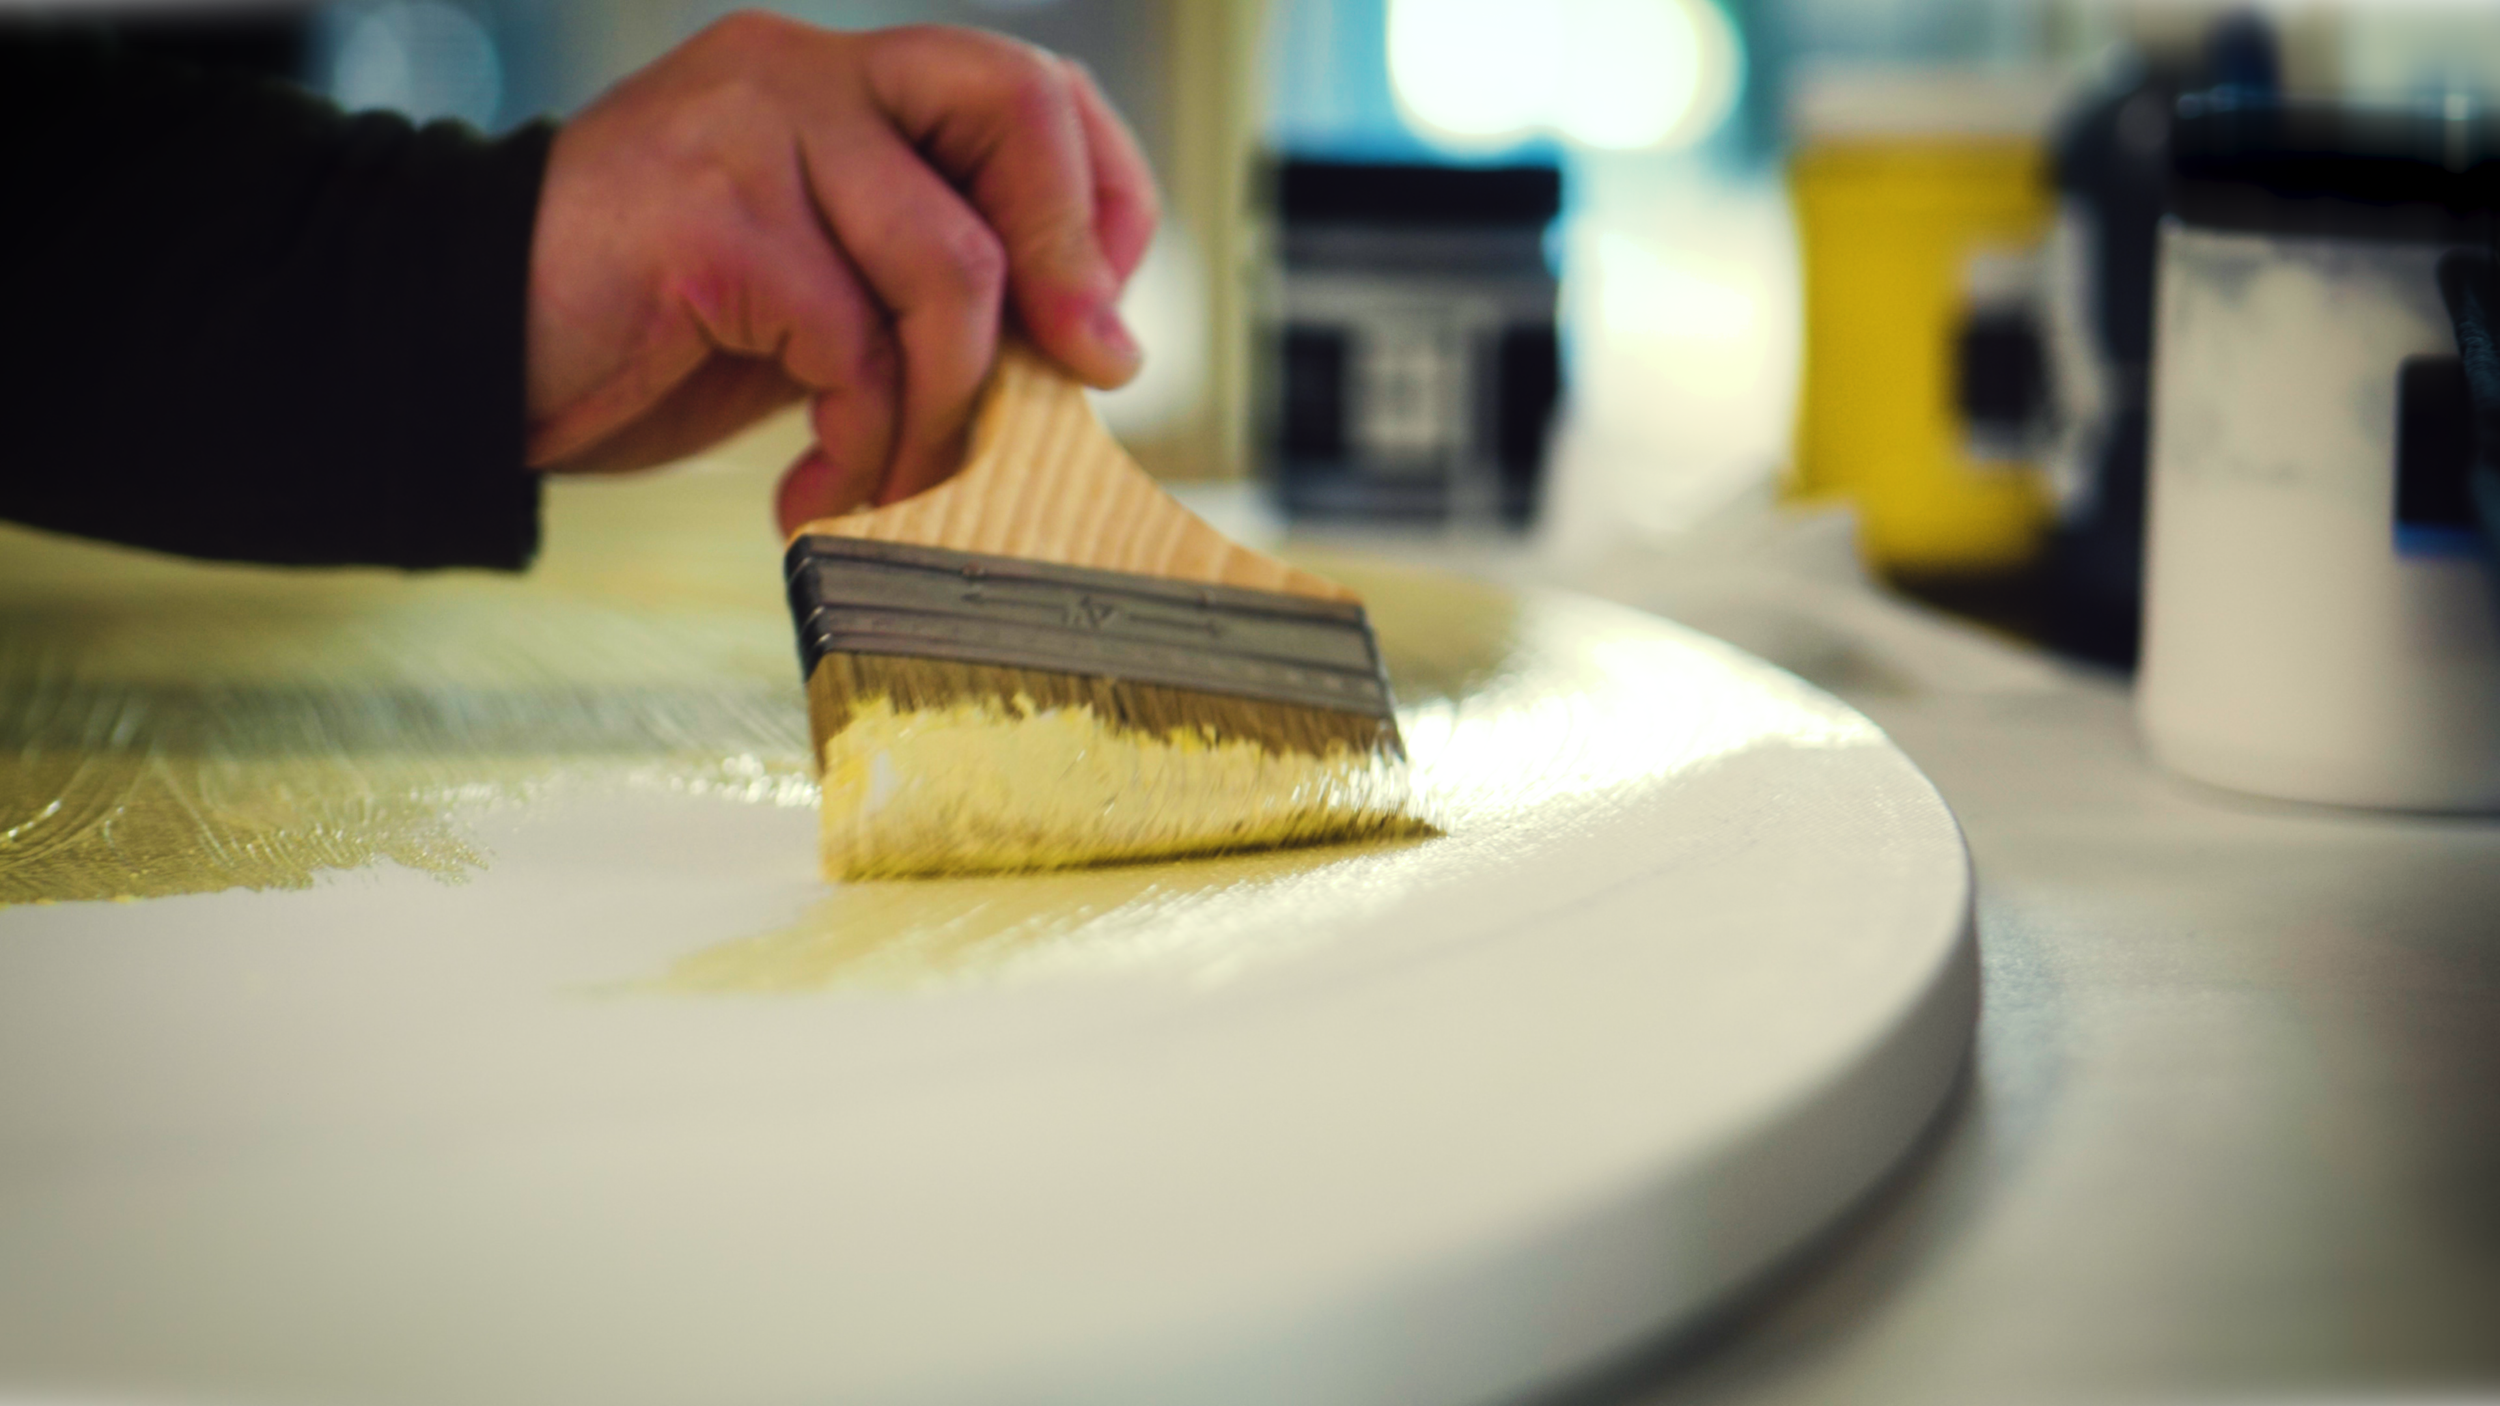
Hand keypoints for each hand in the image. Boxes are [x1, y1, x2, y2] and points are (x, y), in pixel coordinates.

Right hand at [523, 12, 1158, 534]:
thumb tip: (1083, 351)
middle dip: (1071, 265)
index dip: (1100, 201)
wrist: (450, 356)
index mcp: (840, 80)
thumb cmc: (640, 335)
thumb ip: (920, 294)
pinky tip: (810, 498)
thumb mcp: (817, 301)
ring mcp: (751, 132)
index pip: (1027, 89)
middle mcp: (803, 73)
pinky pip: (855, 346)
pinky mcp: (711, 220)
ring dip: (946, 412)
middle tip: (1085, 382)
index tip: (1099, 327)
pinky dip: (860, 448)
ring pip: (950, 266)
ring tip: (892, 487)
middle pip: (1017, 110)